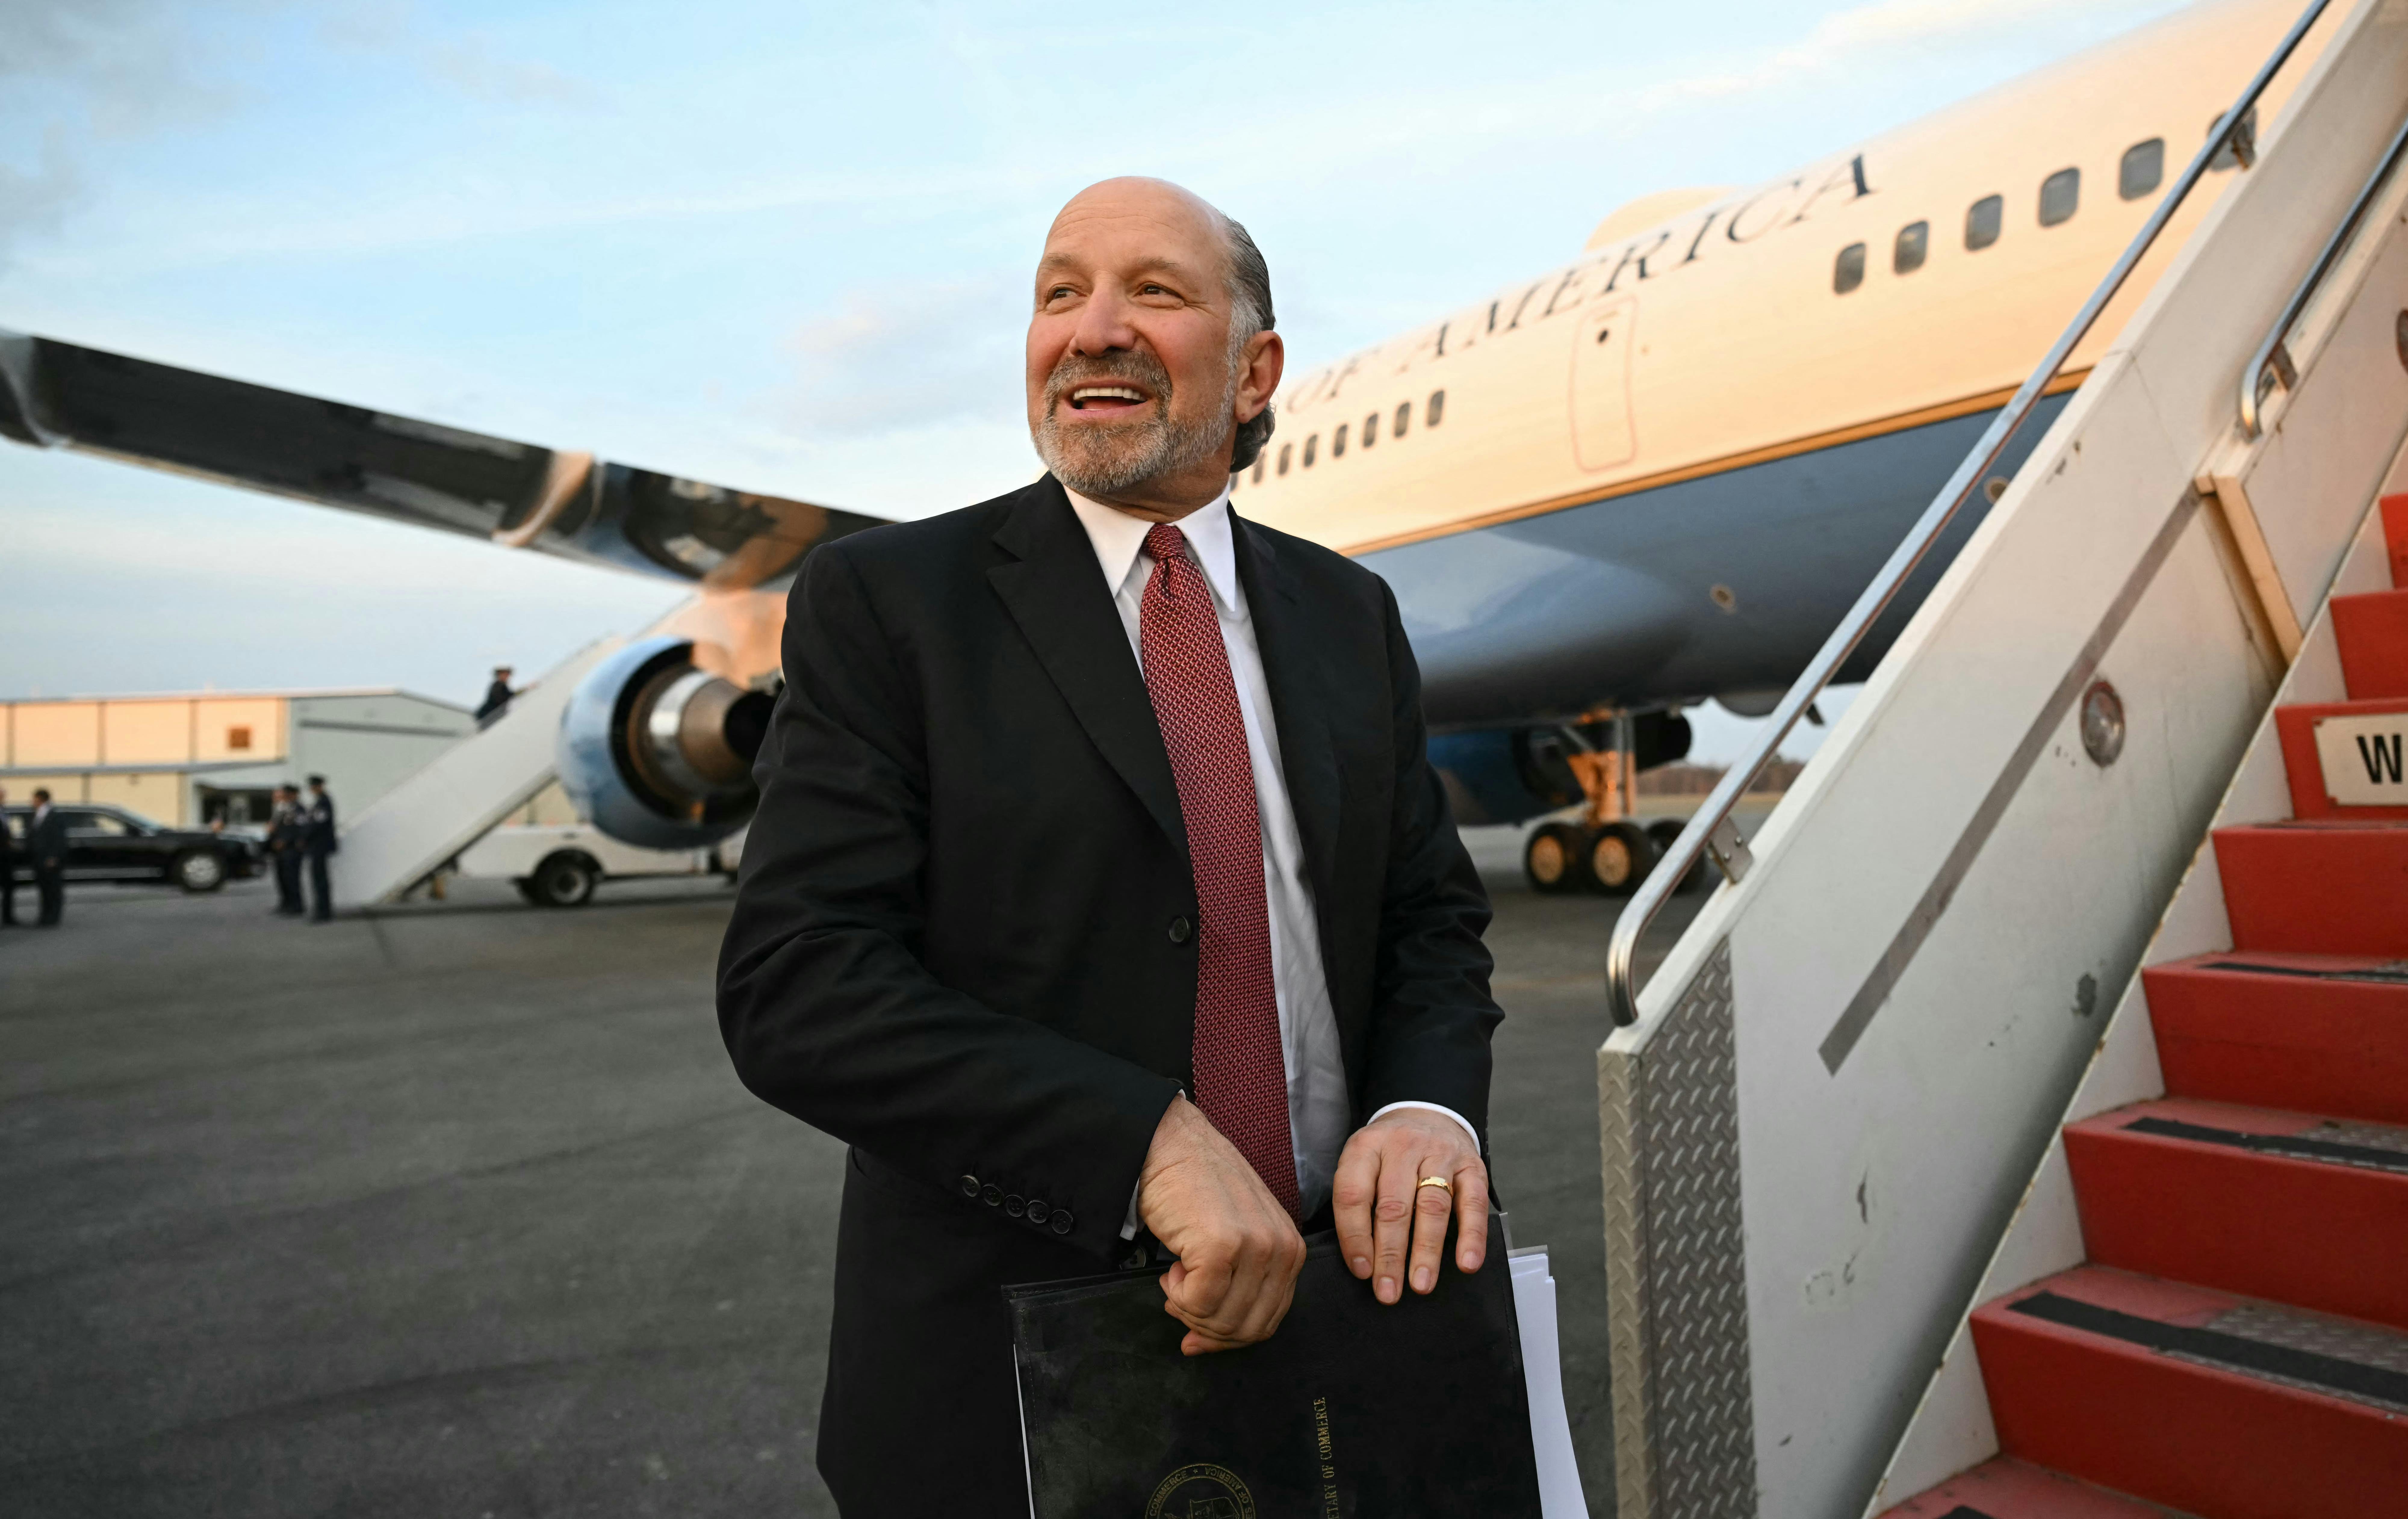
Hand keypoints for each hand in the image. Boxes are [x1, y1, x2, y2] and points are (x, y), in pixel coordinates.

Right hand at [1136, 1095, 1306, 1356]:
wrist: (1171, 1145)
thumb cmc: (1197, 1187)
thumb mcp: (1238, 1236)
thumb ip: (1238, 1286)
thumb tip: (1204, 1341)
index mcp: (1291, 1248)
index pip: (1269, 1320)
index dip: (1230, 1337)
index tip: (1200, 1335)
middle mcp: (1281, 1248)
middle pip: (1247, 1328)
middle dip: (1207, 1327)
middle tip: (1181, 1302)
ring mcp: (1254, 1247)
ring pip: (1223, 1319)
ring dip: (1189, 1308)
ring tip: (1178, 1276)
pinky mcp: (1221, 1246)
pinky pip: (1197, 1303)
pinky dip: (1177, 1295)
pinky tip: (1173, 1268)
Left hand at [1333, 1108, 1488, 1304]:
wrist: (1427, 1114)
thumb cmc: (1389, 1155)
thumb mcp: (1362, 1164)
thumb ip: (1358, 1203)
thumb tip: (1362, 1262)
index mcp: (1366, 1146)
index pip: (1353, 1194)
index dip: (1354, 1236)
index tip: (1361, 1271)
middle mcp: (1403, 1146)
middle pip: (1394, 1204)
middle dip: (1390, 1254)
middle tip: (1388, 1291)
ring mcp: (1440, 1154)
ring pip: (1432, 1205)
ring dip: (1426, 1250)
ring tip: (1421, 1284)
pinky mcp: (1472, 1166)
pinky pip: (1473, 1203)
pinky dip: (1471, 1236)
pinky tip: (1466, 1263)